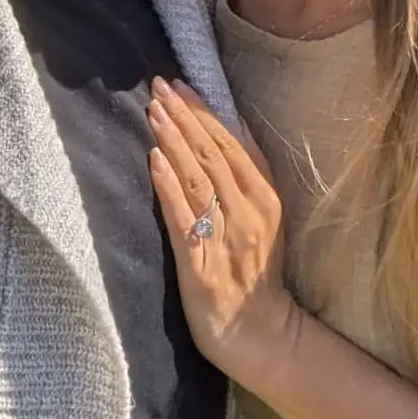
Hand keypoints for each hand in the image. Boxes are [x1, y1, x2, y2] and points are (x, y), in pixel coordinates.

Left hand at [147, 77, 301, 390]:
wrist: (259, 333)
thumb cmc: (255, 272)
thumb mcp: (263, 217)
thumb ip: (246, 177)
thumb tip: (224, 129)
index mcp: (265, 197)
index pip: (231, 143)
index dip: (204, 112)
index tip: (180, 84)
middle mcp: (248, 211)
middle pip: (211, 153)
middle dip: (183, 115)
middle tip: (158, 85)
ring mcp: (225, 236)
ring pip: (196, 177)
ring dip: (172, 140)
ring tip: (153, 110)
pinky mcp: (201, 263)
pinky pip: (183, 217)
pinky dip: (168, 186)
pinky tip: (153, 160)